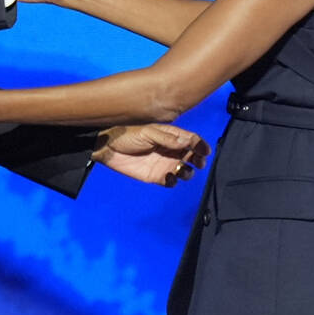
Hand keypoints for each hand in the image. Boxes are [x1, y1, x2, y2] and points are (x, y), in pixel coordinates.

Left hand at [94, 124, 209, 186]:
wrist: (109, 147)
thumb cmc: (127, 134)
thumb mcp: (148, 133)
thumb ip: (167, 138)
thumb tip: (187, 142)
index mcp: (171, 136)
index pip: (191, 140)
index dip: (200, 145)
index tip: (205, 151)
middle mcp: (171, 150)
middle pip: (192, 156)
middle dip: (198, 160)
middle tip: (198, 162)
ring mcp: (164, 163)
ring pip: (185, 170)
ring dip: (188, 173)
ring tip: (180, 170)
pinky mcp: (156, 176)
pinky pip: (171, 182)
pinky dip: (173, 182)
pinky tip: (168, 178)